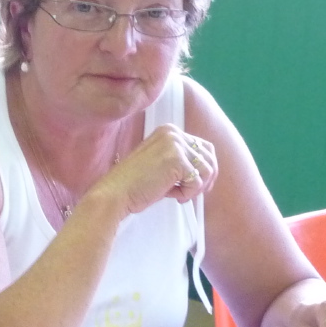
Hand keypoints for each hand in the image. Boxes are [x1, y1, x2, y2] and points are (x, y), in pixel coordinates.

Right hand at [100, 124, 217, 214]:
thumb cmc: (135, 183)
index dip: (203, 167)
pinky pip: (198, 181)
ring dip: (195, 187)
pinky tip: (173, 196)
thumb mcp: (161, 163)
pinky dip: (188, 193)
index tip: (196, 183)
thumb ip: (180, 159)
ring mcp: (175, 145)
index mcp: (168, 131)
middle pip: (209, 155)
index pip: (202, 146)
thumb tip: (206, 171)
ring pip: (207, 169)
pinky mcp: (177, 160)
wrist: (116, 192)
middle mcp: (173, 133)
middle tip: (192, 192)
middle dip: (205, 177)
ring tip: (178, 194)